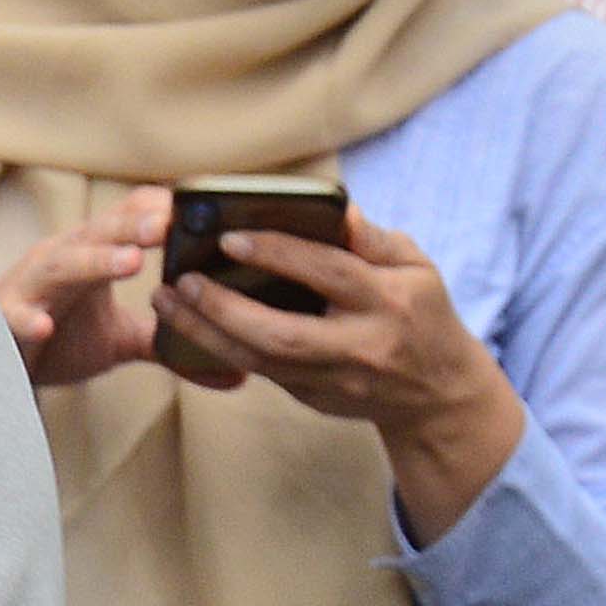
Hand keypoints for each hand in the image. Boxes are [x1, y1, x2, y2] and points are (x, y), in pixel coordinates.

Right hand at [0, 185, 240, 395]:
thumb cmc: (60, 339)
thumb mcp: (122, 340)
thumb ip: (170, 346)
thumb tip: (237, 373)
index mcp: (93, 254)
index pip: (128, 217)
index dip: (158, 210)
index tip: (198, 209)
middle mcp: (63, 259)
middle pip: (99, 232)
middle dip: (132, 226)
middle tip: (167, 224)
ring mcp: (32, 286)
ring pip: (63, 264)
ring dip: (95, 260)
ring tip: (130, 262)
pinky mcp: (3, 319)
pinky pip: (15, 315)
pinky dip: (28, 319)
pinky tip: (45, 326)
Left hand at [170, 204, 529, 542]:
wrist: (437, 394)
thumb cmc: (423, 313)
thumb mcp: (416, 267)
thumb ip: (373, 239)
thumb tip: (337, 207)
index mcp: (388, 302)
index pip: (328, 274)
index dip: (279, 254)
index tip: (229, 236)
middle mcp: (360, 347)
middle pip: (283, 334)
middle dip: (225, 309)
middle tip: (182, 280)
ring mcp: (334, 380)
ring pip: (260, 362)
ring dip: (206, 333)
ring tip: (168, 301)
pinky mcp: (313, 398)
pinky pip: (258, 373)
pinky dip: (219, 349)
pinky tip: (188, 325)